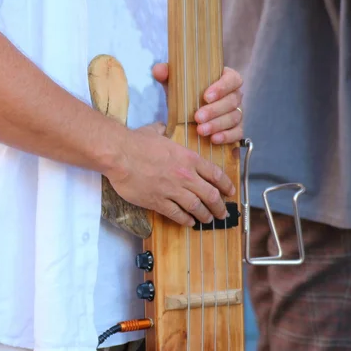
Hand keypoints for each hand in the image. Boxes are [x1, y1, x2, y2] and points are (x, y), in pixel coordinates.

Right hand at [107, 123, 234, 226]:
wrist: (119, 154)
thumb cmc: (136, 142)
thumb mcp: (155, 132)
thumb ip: (162, 132)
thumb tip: (160, 127)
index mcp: (188, 158)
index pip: (215, 174)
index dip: (226, 185)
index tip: (230, 192)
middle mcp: (185, 176)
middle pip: (210, 195)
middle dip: (219, 206)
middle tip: (223, 213)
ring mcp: (172, 190)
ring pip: (196, 207)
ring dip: (204, 215)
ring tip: (208, 220)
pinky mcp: (158, 202)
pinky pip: (177, 214)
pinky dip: (185, 220)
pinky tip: (189, 223)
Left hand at [153, 63, 242, 143]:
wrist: (187, 116)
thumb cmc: (186, 95)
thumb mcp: (176, 84)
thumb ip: (167, 74)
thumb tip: (158, 70)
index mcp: (225, 78)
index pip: (232, 79)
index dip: (222, 87)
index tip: (206, 96)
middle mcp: (234, 95)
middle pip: (232, 101)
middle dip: (214, 110)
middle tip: (197, 117)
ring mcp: (237, 113)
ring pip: (234, 118)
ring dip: (217, 125)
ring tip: (201, 131)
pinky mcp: (236, 130)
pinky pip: (237, 133)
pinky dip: (226, 137)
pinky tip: (214, 139)